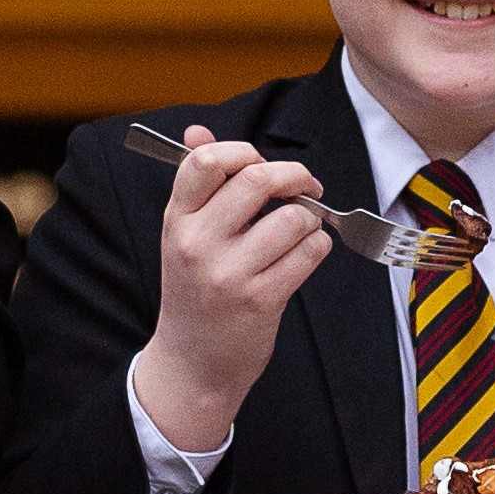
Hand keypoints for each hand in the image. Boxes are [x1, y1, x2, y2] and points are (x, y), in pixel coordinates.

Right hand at [127, 125, 331, 454]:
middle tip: (306, 186)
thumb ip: (195, 184)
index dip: (243, 150)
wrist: (191, 363)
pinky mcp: (261, 299)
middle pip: (258, 178)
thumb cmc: (194, 292)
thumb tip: (198, 130)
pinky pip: (309, 253)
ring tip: (300, 232)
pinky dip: (318, 247)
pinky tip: (304, 255)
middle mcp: (198, 243)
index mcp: (176, 220)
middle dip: (295, 176)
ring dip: (310, 220)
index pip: (206, 160)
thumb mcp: (183, 236)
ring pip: (293, 217)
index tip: (262, 163)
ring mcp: (229, 273)